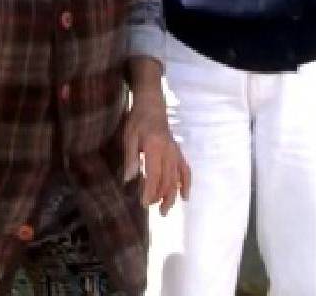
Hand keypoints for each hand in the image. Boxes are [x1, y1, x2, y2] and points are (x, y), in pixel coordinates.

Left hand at [124, 59, 190, 215]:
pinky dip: (186, 184)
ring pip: (177, 179)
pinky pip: (186, 170)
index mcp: (155, 148)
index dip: (149, 192)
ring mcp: (175, 152)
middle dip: (159, 197)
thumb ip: (130, 157)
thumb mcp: (129, 136)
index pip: (153, 176)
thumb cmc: (137, 120)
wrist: (152, 105)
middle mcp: (168, 152)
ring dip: (172, 196)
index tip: (142, 203)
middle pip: (167, 181)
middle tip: (150, 208)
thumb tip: (129, 179)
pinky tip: (184, 197)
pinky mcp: (178, 152)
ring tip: (165, 210)